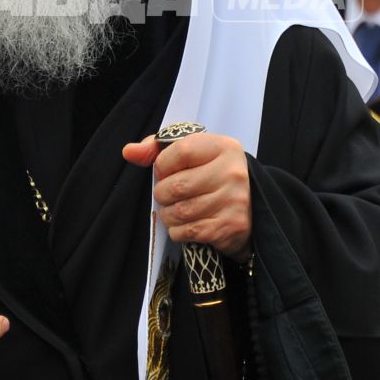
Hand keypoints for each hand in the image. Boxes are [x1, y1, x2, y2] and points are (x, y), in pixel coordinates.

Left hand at [123, 132, 251, 257]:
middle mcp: (233, 172)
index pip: (181, 151)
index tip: (165, 172)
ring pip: (179, 212)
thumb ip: (158, 149)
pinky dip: (178, 231)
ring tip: (175, 210)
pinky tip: (185, 225)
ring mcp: (234, 201)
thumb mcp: (193, 154)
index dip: (163, 165)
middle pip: (176, 186)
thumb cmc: (213, 176)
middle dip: (162, 194)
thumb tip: (128, 152)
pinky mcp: (230, 227)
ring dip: (168, 215)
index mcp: (224, 147)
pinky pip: (187, 231)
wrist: (250, 208)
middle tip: (168, 196)